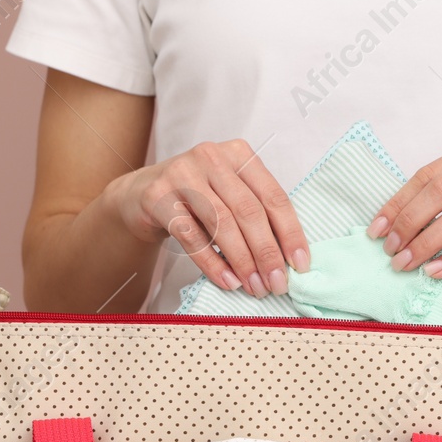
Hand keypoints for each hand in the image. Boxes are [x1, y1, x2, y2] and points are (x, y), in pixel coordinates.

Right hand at [108, 140, 308, 295]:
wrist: (141, 195)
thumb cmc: (196, 199)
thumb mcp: (229, 195)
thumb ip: (256, 215)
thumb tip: (288, 260)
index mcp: (239, 154)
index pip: (274, 196)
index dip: (290, 234)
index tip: (300, 266)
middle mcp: (212, 157)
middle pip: (249, 211)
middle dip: (267, 253)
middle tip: (277, 284)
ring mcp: (182, 174)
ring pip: (222, 223)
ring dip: (243, 261)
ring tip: (255, 287)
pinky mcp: (158, 196)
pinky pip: (191, 236)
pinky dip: (212, 263)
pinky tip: (228, 281)